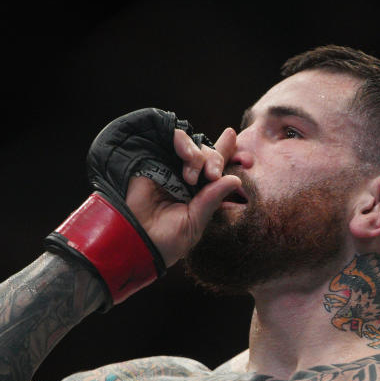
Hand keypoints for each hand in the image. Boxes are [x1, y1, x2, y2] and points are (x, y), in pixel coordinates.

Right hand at [126, 127, 240, 265]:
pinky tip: (186, 155)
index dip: (232, 158)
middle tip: (212, 175)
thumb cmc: (165, 241)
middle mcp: (186, 178)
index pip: (219, 171)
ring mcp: (169, 167)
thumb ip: (212, 200)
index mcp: (199, 194)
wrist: (134, 241)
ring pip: (193, 145)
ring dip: (199, 154)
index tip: (246, 158)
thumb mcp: (195, 222)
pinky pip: (173, 139)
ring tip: (192, 175)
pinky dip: (184, 140)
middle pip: (209, 154)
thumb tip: (235, 180)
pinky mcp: (153, 159)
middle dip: (217, 159)